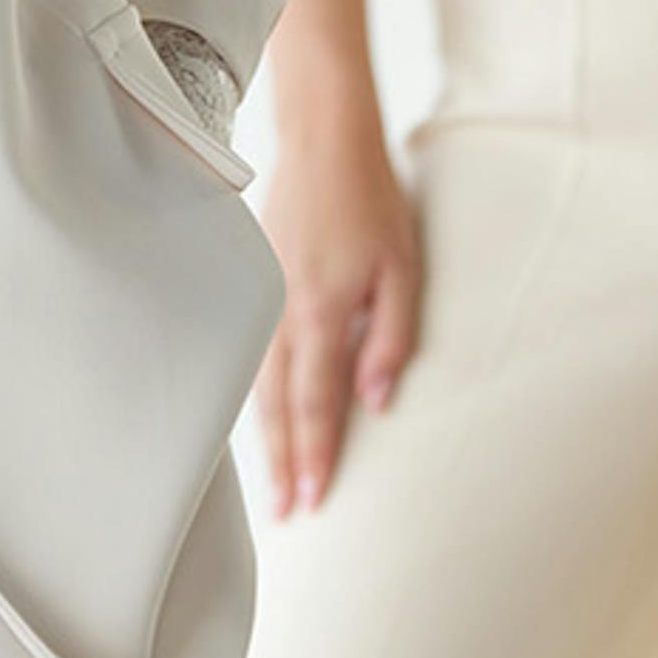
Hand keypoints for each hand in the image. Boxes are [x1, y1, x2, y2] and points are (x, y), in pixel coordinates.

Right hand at [253, 84, 423, 517]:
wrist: (323, 141)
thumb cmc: (372, 200)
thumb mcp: (404, 268)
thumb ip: (393, 337)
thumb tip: (378, 400)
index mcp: (324, 313)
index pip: (316, 404)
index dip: (314, 457)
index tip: (312, 501)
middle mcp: (286, 314)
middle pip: (277, 407)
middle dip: (281, 464)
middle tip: (284, 516)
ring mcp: (266, 299)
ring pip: (259, 386)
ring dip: (266, 439)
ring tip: (272, 482)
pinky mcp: (260, 285)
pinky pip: (254, 356)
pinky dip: (255, 397)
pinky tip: (261, 418)